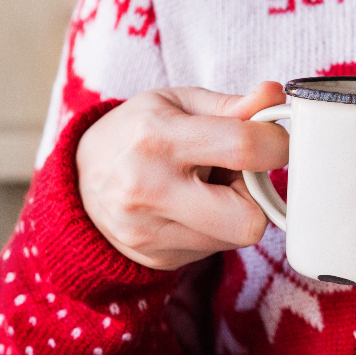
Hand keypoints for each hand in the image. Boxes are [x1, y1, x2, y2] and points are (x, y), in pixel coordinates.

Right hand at [76, 82, 288, 269]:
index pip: (244, 148)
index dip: (277, 144)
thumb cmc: (138, 132)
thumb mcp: (177, 103)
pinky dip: (217, 228)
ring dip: (237, 211)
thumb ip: (231, 104)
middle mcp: (150, 189)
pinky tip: (192, 208)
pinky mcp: (156, 258)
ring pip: (238, 237)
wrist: (78, 181)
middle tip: (240, 175)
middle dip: (258, 195)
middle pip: (249, 219)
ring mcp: (150, 231)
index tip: (275, 141)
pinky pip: (216, 249)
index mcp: (157, 137)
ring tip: (208, 188)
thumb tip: (275, 96)